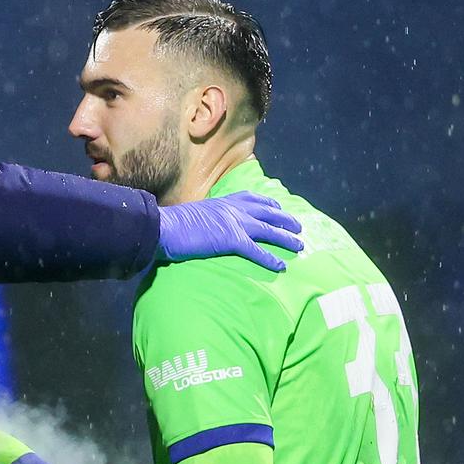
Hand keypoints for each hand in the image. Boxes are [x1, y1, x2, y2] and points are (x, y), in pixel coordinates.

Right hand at [157, 190, 305, 271]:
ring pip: (268, 229)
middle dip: (284, 218)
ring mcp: (233, 223)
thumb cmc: (173, 224)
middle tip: (298, 226)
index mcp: (223, 201)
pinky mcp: (231, 240)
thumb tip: (204, 226)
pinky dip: (269, 258)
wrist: (165, 227)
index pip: (251, 198)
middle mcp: (232, 209)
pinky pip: (256, 250)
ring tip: (299, 245)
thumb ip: (205, 218)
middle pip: (266, 212)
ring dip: (285, 238)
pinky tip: (280, 266)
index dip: (268, 202)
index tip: (277, 205)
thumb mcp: (194, 215)